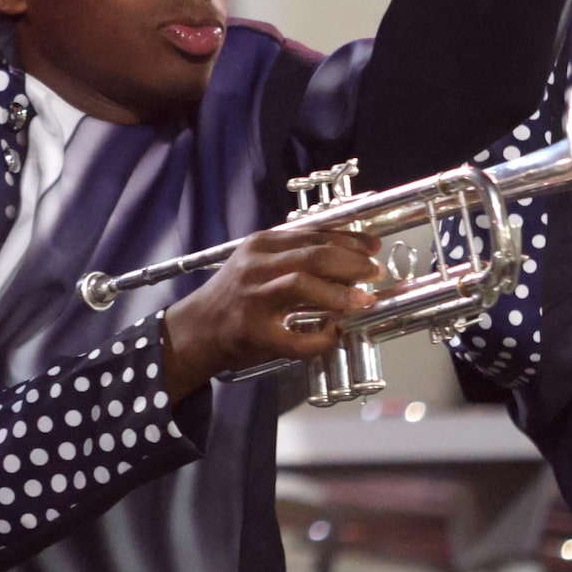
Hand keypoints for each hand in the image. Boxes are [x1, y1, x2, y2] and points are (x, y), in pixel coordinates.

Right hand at [159, 225, 382, 403]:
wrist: (196, 329)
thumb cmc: (235, 295)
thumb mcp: (259, 263)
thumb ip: (294, 257)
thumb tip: (348, 259)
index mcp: (260, 245)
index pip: (312, 234)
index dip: (349, 240)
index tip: (373, 246)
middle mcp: (255, 266)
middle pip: (312, 255)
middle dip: (352, 262)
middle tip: (375, 272)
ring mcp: (253, 298)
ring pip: (302, 285)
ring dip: (339, 293)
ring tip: (363, 299)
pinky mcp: (253, 332)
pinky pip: (295, 338)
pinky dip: (321, 338)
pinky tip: (335, 333)